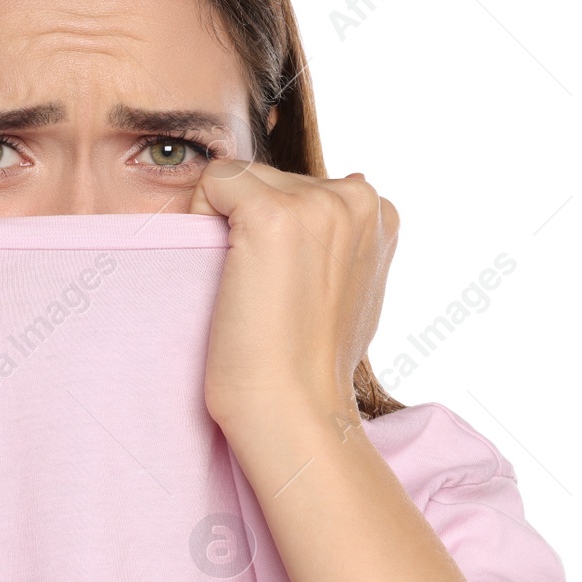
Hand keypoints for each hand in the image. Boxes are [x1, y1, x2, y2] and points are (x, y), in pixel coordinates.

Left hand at [188, 159, 397, 434]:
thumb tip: (351, 202)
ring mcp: (317, 202)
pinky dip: (202, 218)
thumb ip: (350, 242)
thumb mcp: (354, 289)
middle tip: (267, 292)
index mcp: (379, 212)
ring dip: (228, 225)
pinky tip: (229, 273)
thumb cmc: (312, 360)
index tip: (288, 288)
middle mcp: (357, 197)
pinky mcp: (271, 214)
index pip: (300, 188)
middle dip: (253, 225)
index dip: (277, 235)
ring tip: (253, 287)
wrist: (292, 403)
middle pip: (269, 178)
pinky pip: (214, 181)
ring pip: (241, 179)